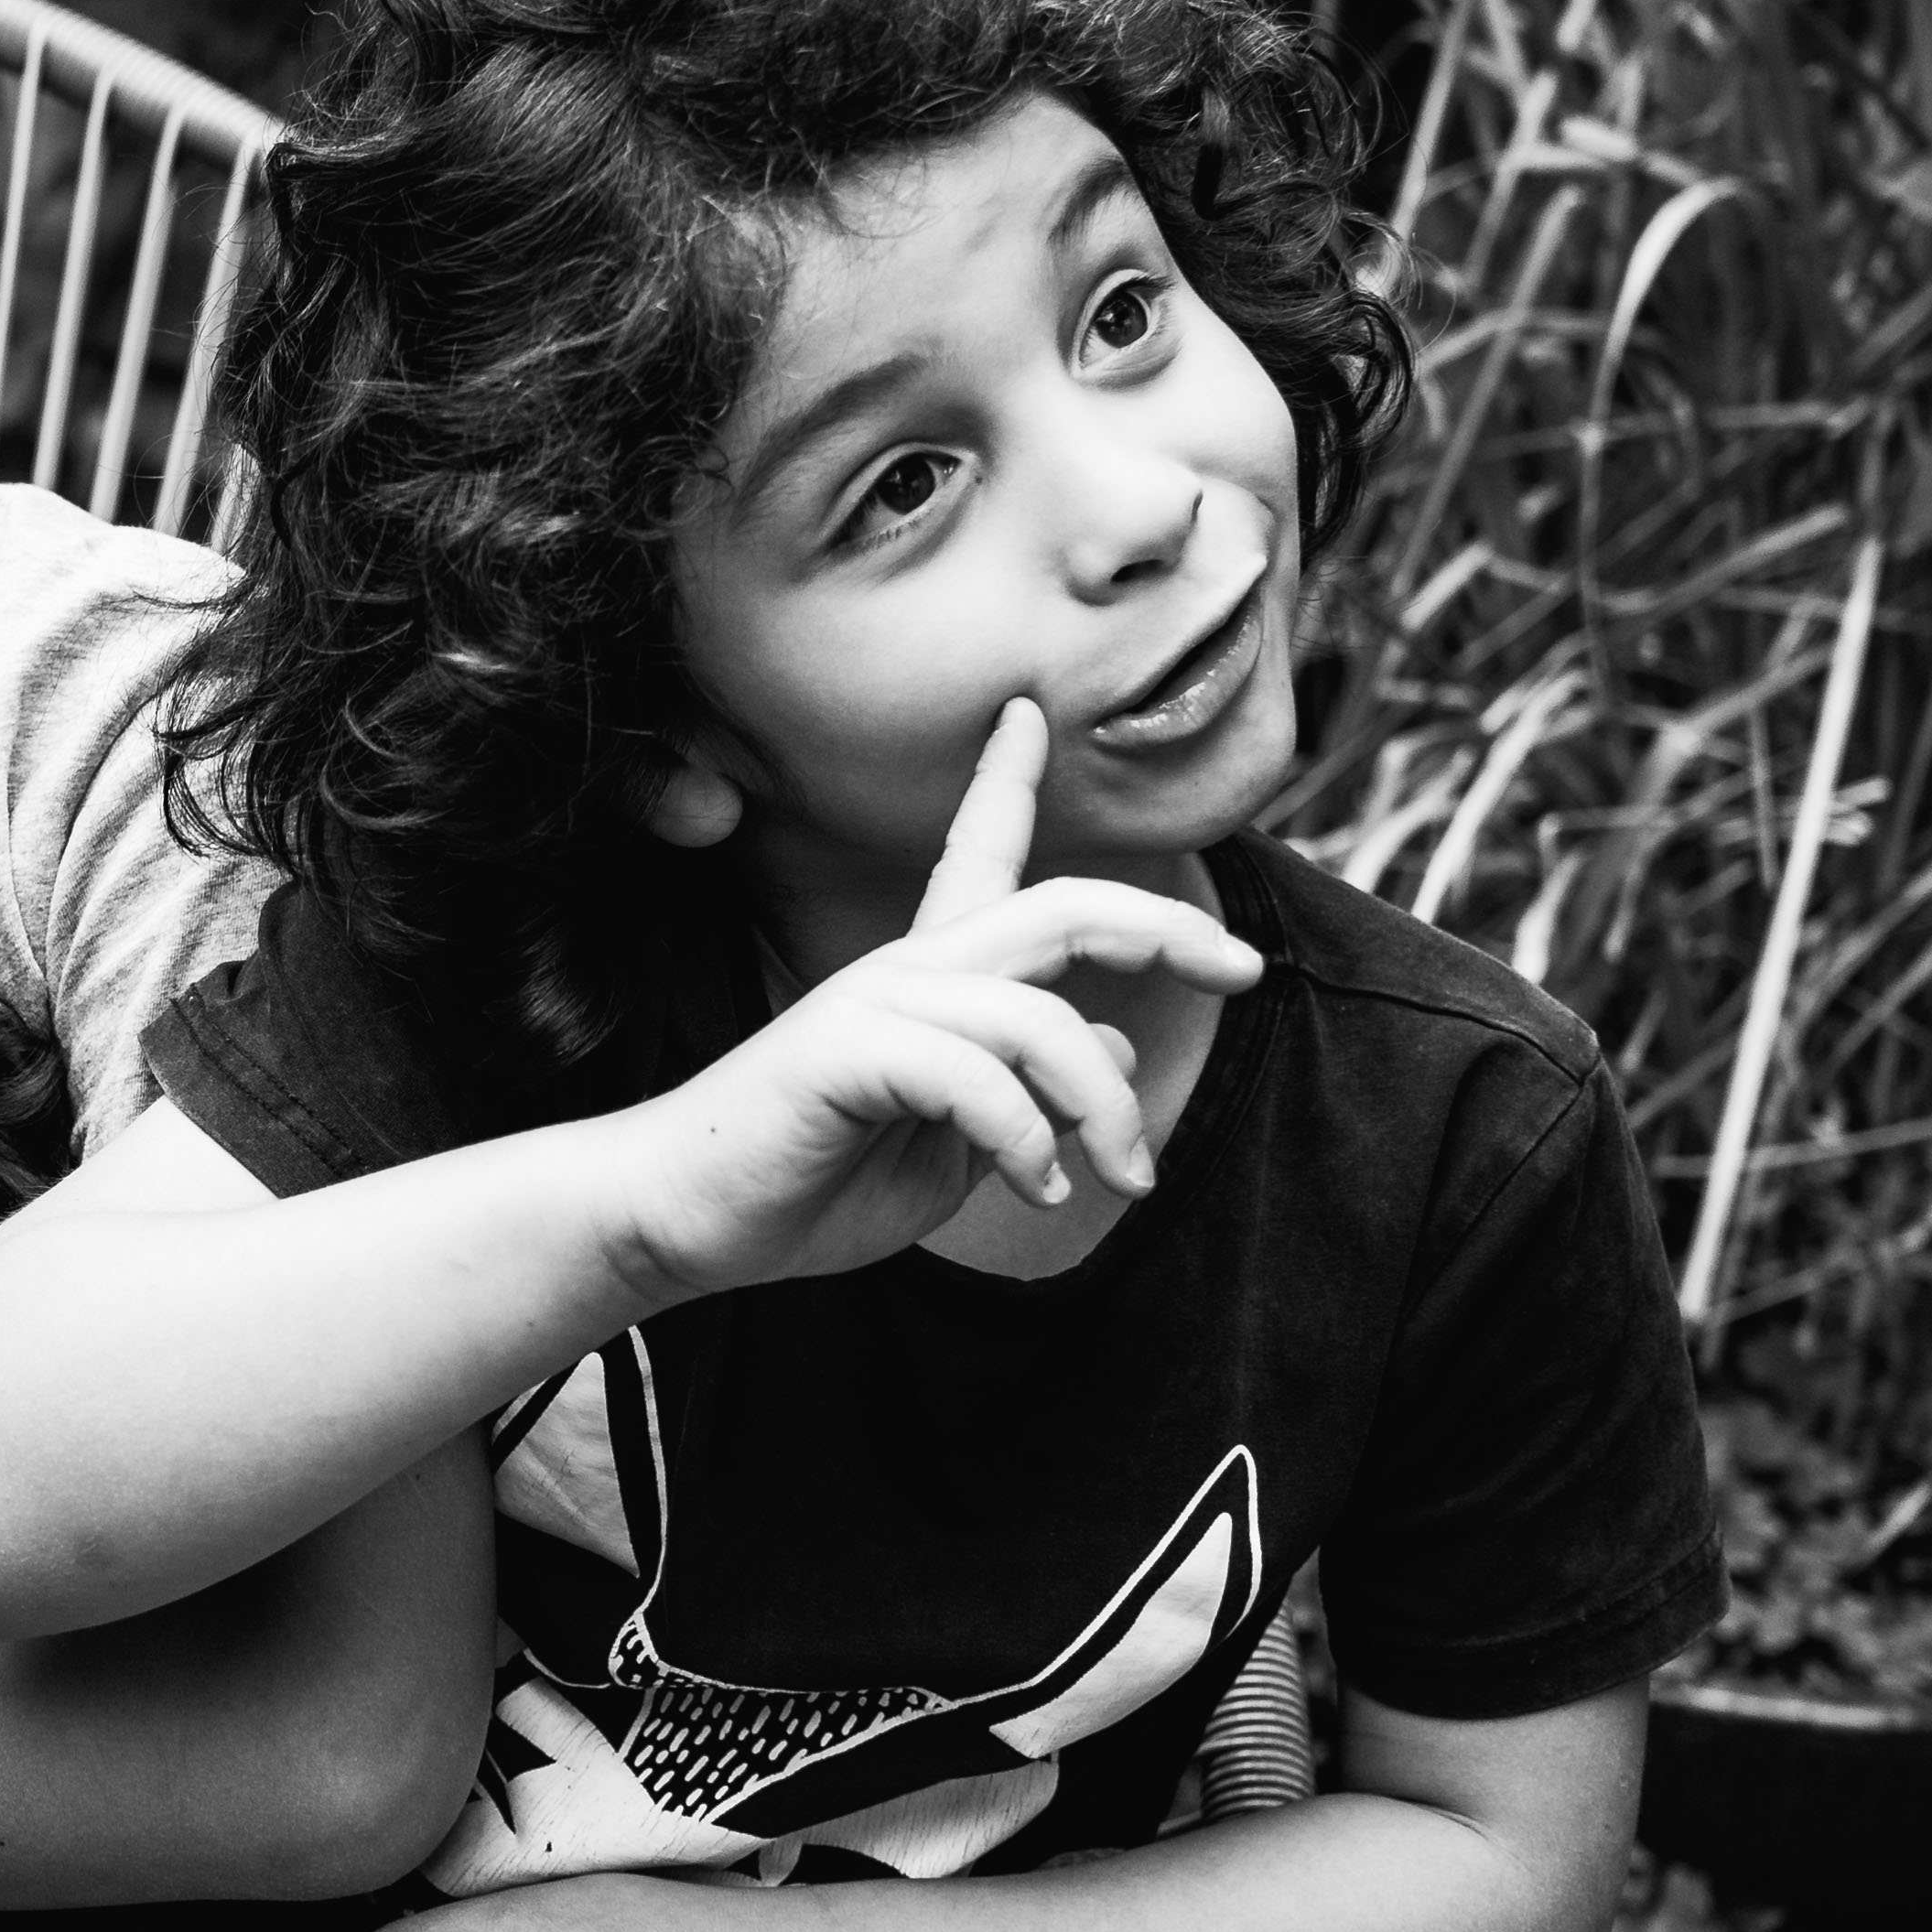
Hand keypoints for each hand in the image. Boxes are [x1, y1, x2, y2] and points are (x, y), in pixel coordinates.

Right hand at [600, 703, 1259, 1305]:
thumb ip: (1030, 1096)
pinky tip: (1035, 1189)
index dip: (1005, 778)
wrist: (686, 1219)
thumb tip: (1116, 1048)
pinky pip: (979, 1079)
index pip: (975, 853)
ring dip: (1105, 1109)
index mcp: (926, 978)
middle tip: (1245, 968)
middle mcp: (907, 970)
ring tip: (1118, 1180)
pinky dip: (1029, 1141)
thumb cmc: (809, 1181)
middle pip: (1060, 907)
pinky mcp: (847, 1052)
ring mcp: (876, 1004)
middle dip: (1166, 926)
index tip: (1027, 712)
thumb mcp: (955, 1145)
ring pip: (1041, 1019)